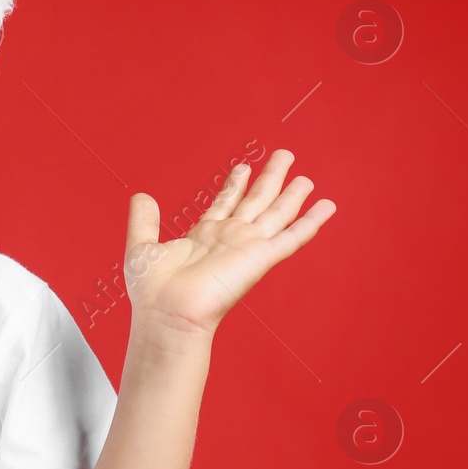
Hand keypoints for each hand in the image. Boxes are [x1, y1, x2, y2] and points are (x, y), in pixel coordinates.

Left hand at [123, 149, 336, 339]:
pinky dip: (311, 221)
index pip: (225, 203)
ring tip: (306, 178)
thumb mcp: (142, 246)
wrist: (168, 313)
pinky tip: (326, 206)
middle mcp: (229, 238)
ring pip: (276, 213)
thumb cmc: (153, 291)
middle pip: (256, 201)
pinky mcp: (261, 258)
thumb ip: (143, 220)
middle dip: (270, 178)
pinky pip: (292, 237)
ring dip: (292, 195)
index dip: (235, 184)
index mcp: (204, 236)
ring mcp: (247, 246)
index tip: (244, 167)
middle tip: (284, 155)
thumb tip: (140, 196)